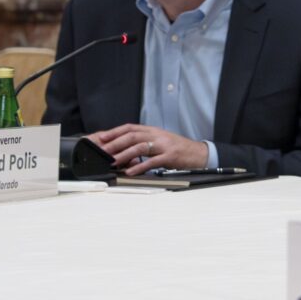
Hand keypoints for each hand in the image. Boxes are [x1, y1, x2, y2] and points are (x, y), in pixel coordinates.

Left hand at [89, 124, 208, 174]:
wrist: (198, 153)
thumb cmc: (178, 149)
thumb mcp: (160, 141)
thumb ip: (144, 142)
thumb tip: (124, 149)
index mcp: (153, 130)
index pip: (130, 127)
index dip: (115, 132)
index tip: (102, 137)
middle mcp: (157, 135)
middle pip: (132, 136)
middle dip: (115, 143)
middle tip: (103, 151)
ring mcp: (164, 145)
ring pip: (140, 147)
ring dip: (124, 155)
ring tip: (113, 162)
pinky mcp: (170, 156)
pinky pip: (152, 161)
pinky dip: (140, 166)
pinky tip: (131, 172)